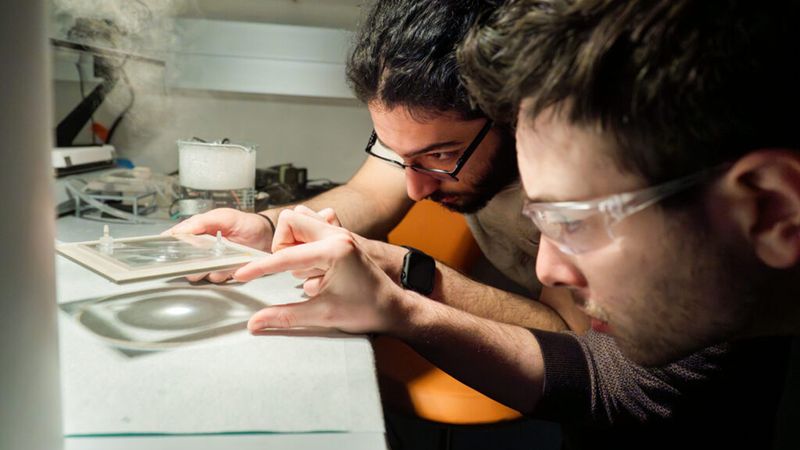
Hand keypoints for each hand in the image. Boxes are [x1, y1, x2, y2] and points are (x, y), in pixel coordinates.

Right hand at [165, 208, 273, 282]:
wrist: (265, 234)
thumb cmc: (243, 222)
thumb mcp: (222, 216)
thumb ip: (200, 222)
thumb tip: (179, 231)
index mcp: (195, 233)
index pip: (173, 242)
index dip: (168, 247)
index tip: (168, 250)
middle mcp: (200, 250)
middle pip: (183, 264)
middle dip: (190, 261)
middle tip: (203, 252)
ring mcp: (211, 263)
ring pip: (198, 274)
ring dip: (208, 267)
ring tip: (221, 255)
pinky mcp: (224, 273)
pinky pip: (216, 278)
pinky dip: (223, 271)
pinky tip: (231, 262)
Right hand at [234, 209, 407, 334]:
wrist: (393, 308)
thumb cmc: (365, 310)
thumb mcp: (322, 315)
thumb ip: (284, 316)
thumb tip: (255, 323)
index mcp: (334, 250)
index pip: (285, 256)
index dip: (259, 268)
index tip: (241, 275)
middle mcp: (337, 235)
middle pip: (290, 221)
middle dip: (281, 245)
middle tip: (290, 272)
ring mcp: (340, 232)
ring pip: (300, 220)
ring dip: (293, 243)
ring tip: (306, 270)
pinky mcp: (341, 236)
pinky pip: (312, 226)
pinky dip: (304, 242)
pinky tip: (313, 264)